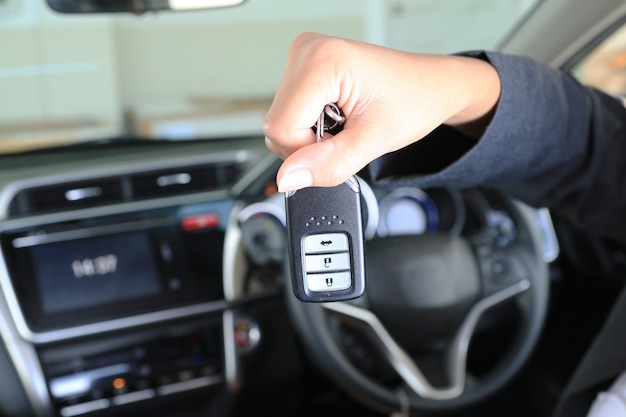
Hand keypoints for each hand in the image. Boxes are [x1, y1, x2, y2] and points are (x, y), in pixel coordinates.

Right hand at [263, 32, 500, 191]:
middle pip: (277, 125)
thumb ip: (329, 163)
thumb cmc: (414, 101)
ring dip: (312, 137)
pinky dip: (312, 126)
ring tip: (346, 123)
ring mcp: (303, 55)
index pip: (281, 128)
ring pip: (282, 121)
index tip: (342, 144)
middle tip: (348, 133)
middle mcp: (306, 50)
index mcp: (323, 60)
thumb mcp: (374, 140)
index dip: (308, 152)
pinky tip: (337, 116)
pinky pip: (290, 112)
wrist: (432, 86)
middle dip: (311, 145)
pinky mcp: (303, 67)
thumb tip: (287, 179)